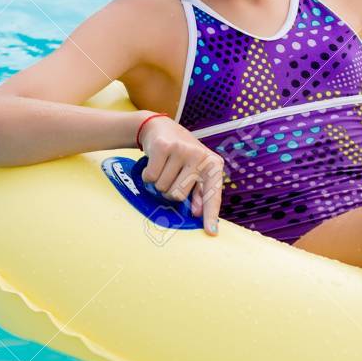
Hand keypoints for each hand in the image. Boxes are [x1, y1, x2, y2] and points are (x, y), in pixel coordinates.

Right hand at [137, 114, 223, 234]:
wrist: (161, 128)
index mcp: (213, 165)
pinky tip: (154, 163)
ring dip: (158, 182)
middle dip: (169, 191)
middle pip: (178, 196)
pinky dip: (148, 175)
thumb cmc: (181, 155)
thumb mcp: (196, 171)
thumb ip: (199, 192)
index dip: (211, 215)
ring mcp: (182, 150)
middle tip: (171, 175)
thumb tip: (198, 212)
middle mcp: (200, 156)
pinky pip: (150, 177)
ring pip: (162, 187)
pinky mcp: (163, 147)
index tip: (211, 232)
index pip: (212, 194)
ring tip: (164, 167)